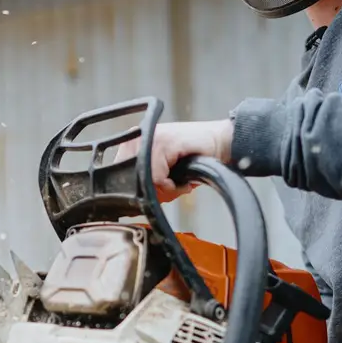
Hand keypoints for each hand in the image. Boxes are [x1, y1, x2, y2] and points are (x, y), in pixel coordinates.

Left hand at [112, 119, 234, 202]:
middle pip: (130, 179)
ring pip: (144, 179)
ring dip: (164, 190)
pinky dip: (171, 186)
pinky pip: (157, 176)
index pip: (119, 174)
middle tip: (170, 188)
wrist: (222, 144)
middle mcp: (139, 137)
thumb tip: (127, 206)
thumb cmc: (194, 159)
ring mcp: (151, 137)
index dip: (137, 190)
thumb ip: (145, 180)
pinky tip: (183, 181)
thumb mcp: (164, 171)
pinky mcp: (165, 142)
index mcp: (135, 142)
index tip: (157, 193)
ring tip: (178, 184)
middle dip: (151, 191)